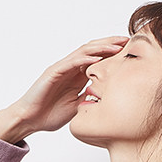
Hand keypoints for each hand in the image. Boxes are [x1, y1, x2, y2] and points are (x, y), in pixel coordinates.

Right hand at [10, 35, 129, 133]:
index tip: (131, 52)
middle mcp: (70, 68)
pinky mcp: (53, 72)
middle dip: (111, 44)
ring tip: (117, 45)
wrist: (30, 120)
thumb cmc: (50, 114)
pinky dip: (84, 59)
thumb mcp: (78, 106)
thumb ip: (90, 98)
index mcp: (77, 75)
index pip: (98, 59)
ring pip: (84, 52)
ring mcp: (61, 68)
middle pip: (93, 50)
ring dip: (101, 47)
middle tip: (129, 41)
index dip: (113, 53)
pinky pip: (71, 62)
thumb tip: (107, 96)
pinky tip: (98, 58)